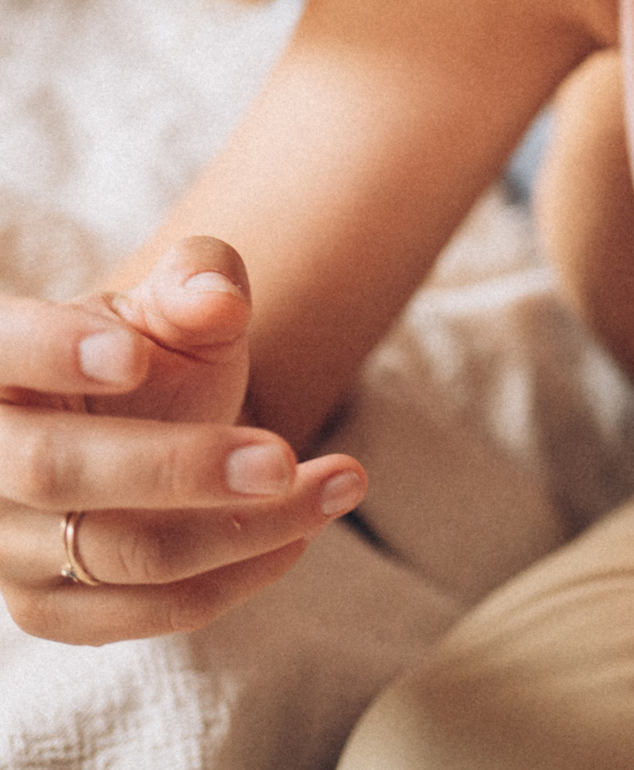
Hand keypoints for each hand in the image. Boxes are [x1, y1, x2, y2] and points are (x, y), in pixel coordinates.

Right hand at [0, 238, 366, 642]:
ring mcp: (5, 544)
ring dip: (243, 529)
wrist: (134, 427)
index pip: (2, 352)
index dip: (54, 352)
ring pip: (118, 552)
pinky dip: (235, 577)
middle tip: (284, 456)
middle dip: (181, 467)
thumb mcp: (176, 304)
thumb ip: (197, 280)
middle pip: (55, 471)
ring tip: (341, 483)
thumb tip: (217, 297)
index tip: (135, 358)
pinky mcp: (50, 607)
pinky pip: (144, 613)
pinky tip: (302, 533)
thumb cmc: (147, 350)